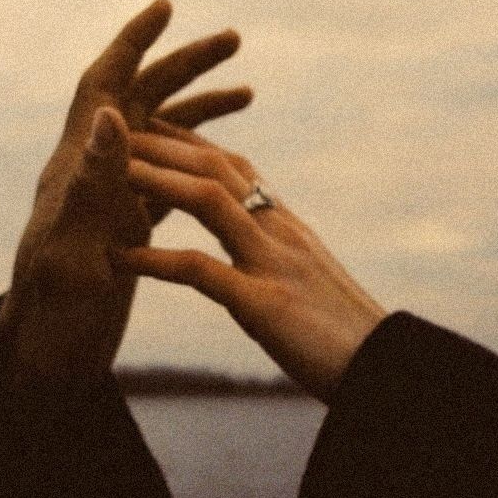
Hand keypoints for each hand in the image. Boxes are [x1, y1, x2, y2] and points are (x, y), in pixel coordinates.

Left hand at [0, 0, 251, 382]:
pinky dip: (197, 154)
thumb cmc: (53, 315)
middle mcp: (93, 172)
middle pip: (140, 99)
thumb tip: (114, 113)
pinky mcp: (126, 224)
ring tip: (246, 91)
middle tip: (234, 40)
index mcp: (77, 168)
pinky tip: (226, 158)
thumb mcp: (75, 249)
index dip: (132, 43)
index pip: (104, 87)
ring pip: (159, 134)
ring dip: (199, 108)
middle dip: (184, 65)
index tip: (164, 5)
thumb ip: (93, 183)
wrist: (46, 361)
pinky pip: (166, 173)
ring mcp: (111, 197)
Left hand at [120, 121, 385, 402]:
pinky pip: (201, 272)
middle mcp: (281, 232)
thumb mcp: (309, 279)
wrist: (388, 372)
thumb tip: (259, 237)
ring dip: (155, 180)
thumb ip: (280, 251)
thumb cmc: (346, 336)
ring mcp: (274, 263)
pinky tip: (118, 258)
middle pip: (216, 167)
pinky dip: (156, 261)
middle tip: (113, 129)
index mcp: (287, 227)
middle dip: (162, 144)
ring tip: (110, 172)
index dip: (188, 142)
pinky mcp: (266, 304)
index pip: (234, 166)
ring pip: (208, 199)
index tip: (147, 124)